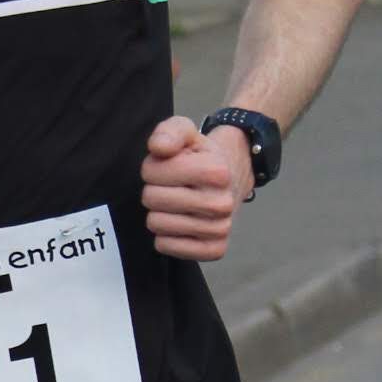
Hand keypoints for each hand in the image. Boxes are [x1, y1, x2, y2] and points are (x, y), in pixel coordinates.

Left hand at [141, 115, 253, 262]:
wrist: (231, 178)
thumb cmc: (200, 156)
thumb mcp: (185, 132)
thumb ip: (169, 132)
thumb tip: (159, 148)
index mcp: (217, 172)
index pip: (151, 172)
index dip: (153, 167)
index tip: (169, 166)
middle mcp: (222, 203)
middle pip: (151, 199)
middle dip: (155, 189)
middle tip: (172, 186)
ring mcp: (220, 229)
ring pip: (156, 224)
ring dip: (159, 212)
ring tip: (176, 203)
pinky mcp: (214, 250)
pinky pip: (165, 246)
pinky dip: (165, 235)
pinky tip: (179, 223)